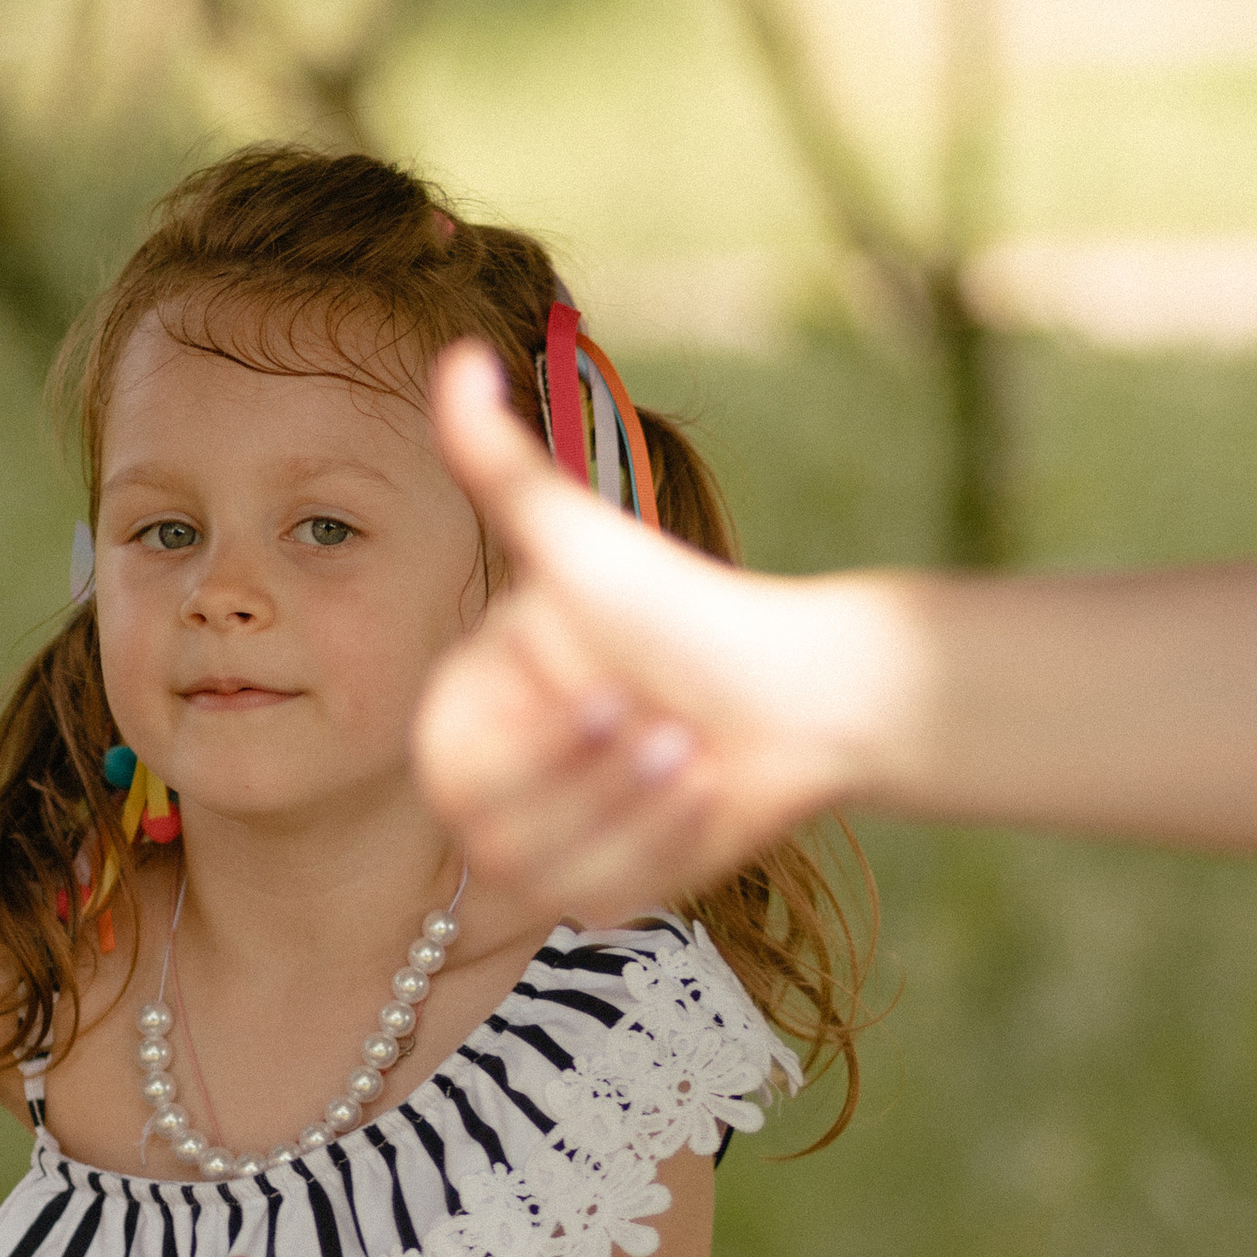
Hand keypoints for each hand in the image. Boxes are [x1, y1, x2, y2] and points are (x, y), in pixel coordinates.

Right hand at [415, 344, 910, 915]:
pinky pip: (608, 902)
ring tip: (697, 751)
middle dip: (598, 782)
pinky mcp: (606, 891)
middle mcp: (493, 778)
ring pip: (552, 878)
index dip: (534, 743)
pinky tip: (716, 793)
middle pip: (498, 836)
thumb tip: (457, 353)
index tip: (609, 691)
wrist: (802, 687)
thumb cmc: (689, 608)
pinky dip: (672, 850)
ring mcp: (547, 842)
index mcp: (469, 705)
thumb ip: (504, 467)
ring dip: (642, 815)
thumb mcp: (587, 542)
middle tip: (668, 724)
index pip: (454, 770)